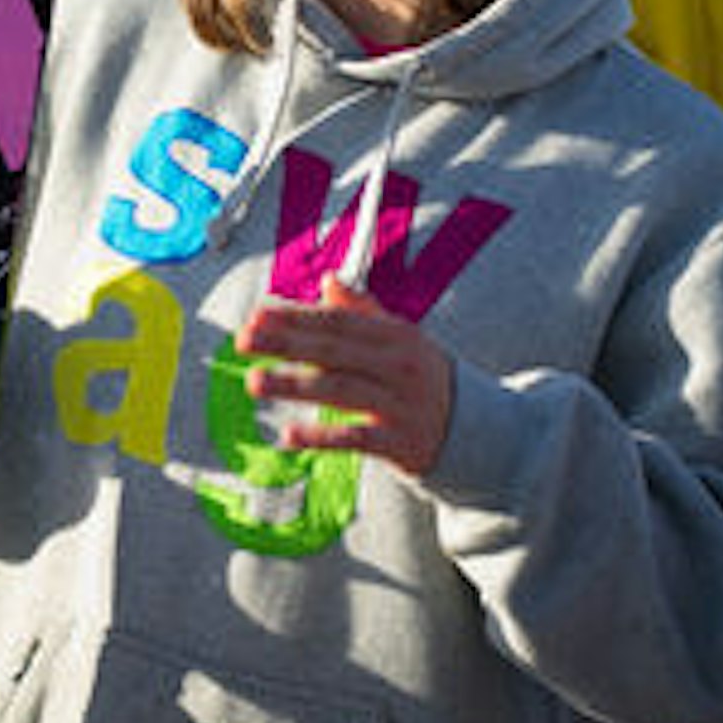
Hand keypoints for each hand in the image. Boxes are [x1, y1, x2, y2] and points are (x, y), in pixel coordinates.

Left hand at [235, 274, 452, 477]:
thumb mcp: (402, 339)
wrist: (478, 428)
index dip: (294, 318)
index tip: (256, 316)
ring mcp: (399, 404)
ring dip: (294, 386)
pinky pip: (354, 438)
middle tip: (243, 340)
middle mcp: (397, 366)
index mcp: (395, 336)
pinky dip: (321, 436)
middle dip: (285, 344)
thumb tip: (328, 281)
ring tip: (255, 382)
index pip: (336, 322)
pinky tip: (289, 435)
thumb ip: (363, 310)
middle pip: (333, 351)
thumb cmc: (426, 378)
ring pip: (339, 390)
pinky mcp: (398, 442)